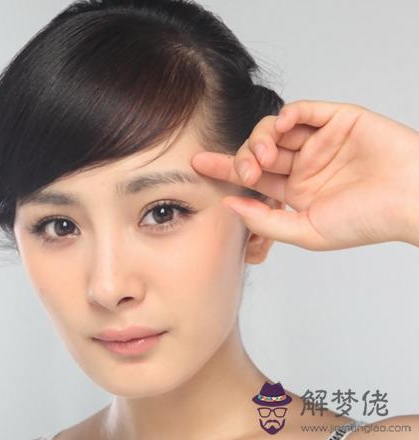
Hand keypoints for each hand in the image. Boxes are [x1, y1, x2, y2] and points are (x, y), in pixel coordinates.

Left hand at [191, 100, 418, 249]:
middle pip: (258, 150)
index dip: (224, 168)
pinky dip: (288, 115)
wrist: (412, 200)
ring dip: (261, 137)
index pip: (251, 177)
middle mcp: (302, 165)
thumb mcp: (307, 231)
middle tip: (247, 168)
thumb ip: (265, 220)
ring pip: (275, 129)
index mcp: (294, 192)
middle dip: (244, 156)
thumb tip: (229, 205)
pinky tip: (281, 127)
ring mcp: (318, 142)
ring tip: (265, 154)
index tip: (198, 164)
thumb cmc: (366, 221)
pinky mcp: (337, 120)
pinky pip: (304, 111)